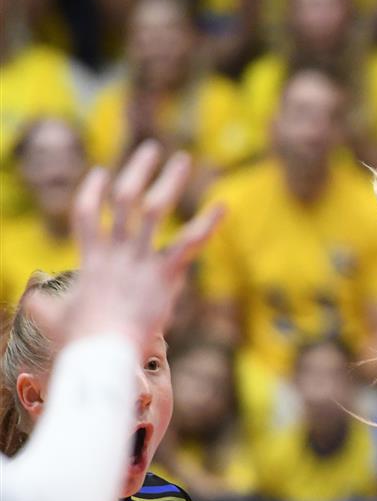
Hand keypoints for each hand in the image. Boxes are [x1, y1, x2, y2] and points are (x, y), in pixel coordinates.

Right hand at [31, 142, 223, 352]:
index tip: (100, 172)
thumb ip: (41, 301)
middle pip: (124, 199)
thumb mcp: (51, 317)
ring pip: (154, 209)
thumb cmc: (78, 340)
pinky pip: (188, 243)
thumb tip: (30, 295)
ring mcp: (140, 260)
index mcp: (91, 259)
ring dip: (169, 181)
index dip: (92, 191)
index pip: (86, 214)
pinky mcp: (164, 274)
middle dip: (138, 170)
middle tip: (152, 148)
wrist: (102, 352)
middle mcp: (116, 252)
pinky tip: (223, 206)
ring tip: (183, 158)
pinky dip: (207, 224)